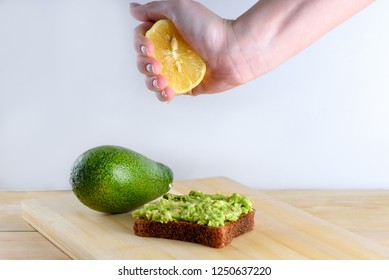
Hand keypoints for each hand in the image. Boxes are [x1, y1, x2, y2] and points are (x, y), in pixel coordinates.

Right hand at [130, 0, 252, 101]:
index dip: (140, 44)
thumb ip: (153, 8)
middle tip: (155, 64)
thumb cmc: (210, 28)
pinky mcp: (186, 86)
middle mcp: (170, 52)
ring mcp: (177, 70)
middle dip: (144, 65)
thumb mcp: (179, 7)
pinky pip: (167, 93)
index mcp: (166, 33)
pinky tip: (167, 91)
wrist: (233, 51)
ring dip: (150, 81)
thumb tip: (133, 10)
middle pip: (143, 61)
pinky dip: (162, 94)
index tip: (148, 45)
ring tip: (161, 79)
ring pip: (151, 79)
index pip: (142, 40)